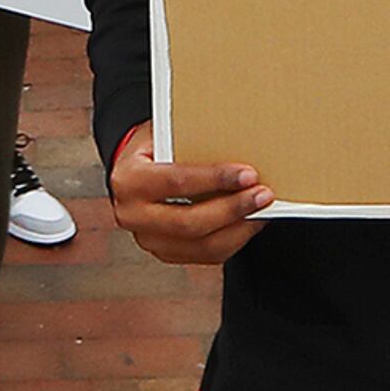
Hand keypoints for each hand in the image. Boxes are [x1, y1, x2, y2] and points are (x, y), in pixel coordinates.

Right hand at [108, 122, 273, 264]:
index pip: (177, 182)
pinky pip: (207, 255)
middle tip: (262, 195)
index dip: (215, 179)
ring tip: (261, 209)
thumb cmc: (153, 149)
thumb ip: (191, 144)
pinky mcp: (165, 252)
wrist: (132, 174)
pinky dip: (234, 239)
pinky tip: (249, 222)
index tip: (247, 175)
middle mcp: (132, 214)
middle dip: (232, 208)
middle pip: (190, 221)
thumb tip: (239, 150)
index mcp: (128, 180)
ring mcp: (148, 238)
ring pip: (203, 244)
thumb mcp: (163, 135)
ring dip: (239, 228)